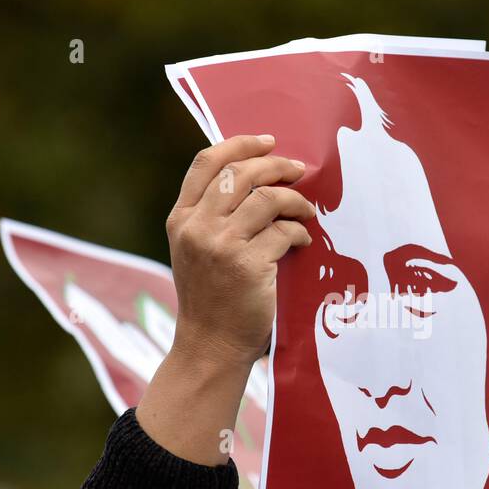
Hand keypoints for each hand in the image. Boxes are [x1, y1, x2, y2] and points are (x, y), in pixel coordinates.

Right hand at [138, 135, 314, 464]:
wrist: (210, 346)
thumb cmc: (211, 298)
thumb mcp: (196, 251)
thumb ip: (213, 216)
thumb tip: (259, 177)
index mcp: (180, 219)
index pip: (206, 163)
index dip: (239, 144)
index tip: (267, 141)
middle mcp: (196, 228)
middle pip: (241, 173)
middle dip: (276, 165)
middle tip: (299, 169)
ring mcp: (221, 246)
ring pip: (267, 198)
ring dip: (295, 200)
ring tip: (307, 211)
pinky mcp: (248, 266)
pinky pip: (284, 232)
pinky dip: (299, 233)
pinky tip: (302, 241)